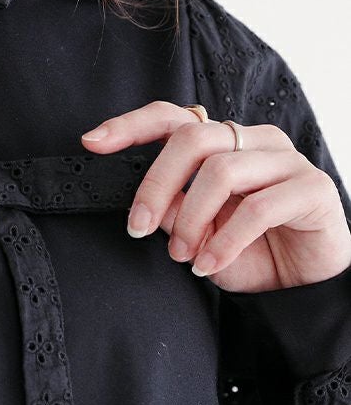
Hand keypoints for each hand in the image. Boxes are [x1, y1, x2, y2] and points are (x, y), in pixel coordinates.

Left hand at [79, 101, 350, 292]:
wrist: (300, 285)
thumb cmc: (248, 252)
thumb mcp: (196, 235)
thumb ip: (171, 211)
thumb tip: (146, 202)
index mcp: (222, 144)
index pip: (172, 118)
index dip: (130, 125)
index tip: (92, 142)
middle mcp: (253, 142)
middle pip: (192, 139)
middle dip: (155, 185)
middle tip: (138, 227)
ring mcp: (285, 161)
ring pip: (221, 171)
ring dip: (192, 220)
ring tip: (184, 256)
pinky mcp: (312, 188)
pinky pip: (259, 208)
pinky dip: (225, 242)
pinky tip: (209, 265)